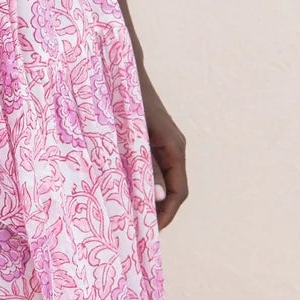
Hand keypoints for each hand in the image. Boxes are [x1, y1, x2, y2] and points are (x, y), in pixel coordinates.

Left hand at [138, 68, 188, 229]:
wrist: (120, 68)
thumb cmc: (126, 99)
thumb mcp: (135, 136)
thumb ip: (146, 166)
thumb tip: (159, 198)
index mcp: (174, 148)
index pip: (180, 192)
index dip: (167, 214)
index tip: (152, 231)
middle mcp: (173, 148)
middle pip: (172, 190)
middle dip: (157, 212)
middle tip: (137, 231)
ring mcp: (163, 144)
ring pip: (162, 180)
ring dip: (149, 199)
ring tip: (130, 217)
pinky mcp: (150, 140)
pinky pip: (151, 169)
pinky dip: (142, 184)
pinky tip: (124, 193)